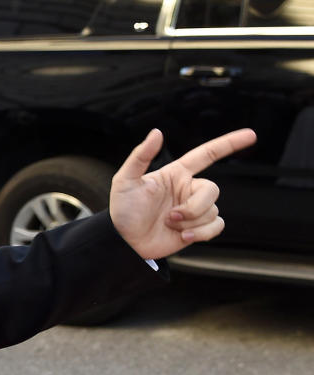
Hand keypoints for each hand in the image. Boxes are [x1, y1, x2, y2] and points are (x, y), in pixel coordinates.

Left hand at [109, 127, 256, 259]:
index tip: (251, 135)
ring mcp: (194, 209)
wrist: (124, 243)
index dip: (229, 143)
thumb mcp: (125, 180)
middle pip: (213, 189)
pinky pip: (217, 226)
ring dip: (191, 222)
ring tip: (170, 225)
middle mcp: (188, 190)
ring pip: (213, 210)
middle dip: (195, 206)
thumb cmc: (122, 211)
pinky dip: (202, 233)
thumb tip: (157, 132)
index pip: (207, 154)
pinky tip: (184, 237)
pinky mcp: (197, 228)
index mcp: (176, 174)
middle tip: (171, 216)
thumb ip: (141, 156)